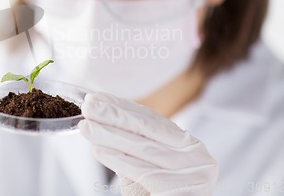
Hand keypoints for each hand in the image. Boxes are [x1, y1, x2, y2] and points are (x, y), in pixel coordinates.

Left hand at [79, 92, 217, 195]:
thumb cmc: (155, 195)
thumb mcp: (144, 167)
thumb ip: (131, 146)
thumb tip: (100, 119)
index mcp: (190, 146)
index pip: (152, 120)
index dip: (122, 107)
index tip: (99, 97)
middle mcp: (198, 156)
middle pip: (148, 129)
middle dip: (114, 114)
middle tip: (89, 104)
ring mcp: (194, 172)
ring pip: (142, 147)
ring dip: (109, 135)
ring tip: (85, 127)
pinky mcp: (183, 190)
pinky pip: (142, 171)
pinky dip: (116, 159)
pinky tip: (97, 150)